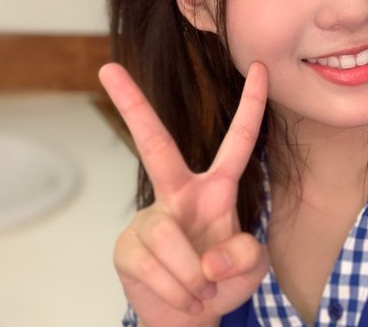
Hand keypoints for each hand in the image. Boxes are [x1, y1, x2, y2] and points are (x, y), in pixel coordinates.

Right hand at [99, 62, 269, 326]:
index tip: (259, 66)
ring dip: (192, 276)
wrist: (187, 317)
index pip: (238, 140)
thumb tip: (209, 256)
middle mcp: (179, 193)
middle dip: (132, 106)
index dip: (251, 104)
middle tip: (108, 69)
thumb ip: (247, 255)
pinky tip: (181, 295)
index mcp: (215, 189)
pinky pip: (153, 267)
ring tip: (200, 291)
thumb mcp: (252, 268)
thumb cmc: (221, 281)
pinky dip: (178, 291)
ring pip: (168, 236)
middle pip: (154, 144)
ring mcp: (150, 218)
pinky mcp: (127, 246)